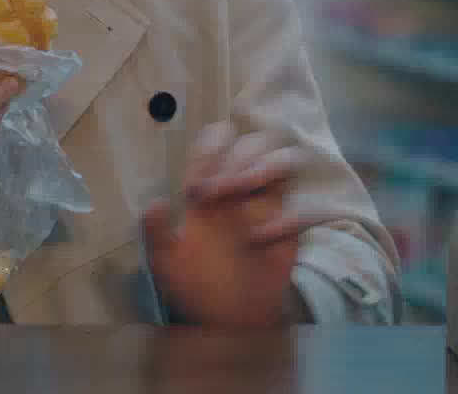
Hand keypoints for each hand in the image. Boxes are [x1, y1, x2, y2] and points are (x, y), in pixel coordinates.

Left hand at [143, 122, 330, 327]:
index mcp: (213, 184)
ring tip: (241, 194)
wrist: (227, 318)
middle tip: (216, 192)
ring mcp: (270, 202)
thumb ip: (155, 233)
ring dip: (264, 169)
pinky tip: (260, 240)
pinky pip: (302, 210)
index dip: (211, 148)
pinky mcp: (291, 226)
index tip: (197, 181)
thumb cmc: (196, 283)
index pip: (218, 140)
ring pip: (285, 160)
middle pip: (255, 142)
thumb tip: (155, 203)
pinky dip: (286, 220)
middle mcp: (244, 185)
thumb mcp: (165, 262)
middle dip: (237, 160)